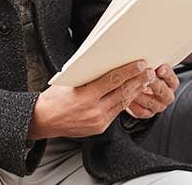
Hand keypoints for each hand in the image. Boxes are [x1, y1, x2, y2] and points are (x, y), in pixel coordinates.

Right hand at [28, 59, 156, 139]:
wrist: (43, 120)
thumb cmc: (53, 99)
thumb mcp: (69, 82)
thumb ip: (89, 77)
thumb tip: (107, 66)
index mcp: (85, 96)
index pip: (112, 80)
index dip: (128, 71)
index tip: (140, 64)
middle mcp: (93, 111)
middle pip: (122, 92)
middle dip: (137, 81)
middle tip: (148, 72)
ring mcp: (97, 121)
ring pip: (122, 103)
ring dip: (135, 91)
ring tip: (144, 82)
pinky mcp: (99, 128)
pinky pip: (115, 113)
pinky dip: (124, 101)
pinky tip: (130, 94)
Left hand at [124, 63, 178, 118]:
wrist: (132, 88)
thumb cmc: (143, 73)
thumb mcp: (149, 67)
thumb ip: (151, 63)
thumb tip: (148, 48)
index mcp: (170, 83)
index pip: (173, 79)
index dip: (166, 74)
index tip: (159, 68)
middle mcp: (166, 95)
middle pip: (163, 91)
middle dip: (153, 83)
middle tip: (145, 77)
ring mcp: (157, 106)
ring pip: (151, 102)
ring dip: (141, 94)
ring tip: (131, 86)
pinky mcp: (146, 113)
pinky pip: (141, 111)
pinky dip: (134, 105)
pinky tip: (127, 97)